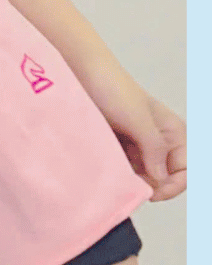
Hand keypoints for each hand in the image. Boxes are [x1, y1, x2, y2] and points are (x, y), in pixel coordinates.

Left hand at [80, 65, 185, 201]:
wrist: (79, 71)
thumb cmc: (112, 87)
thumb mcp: (138, 118)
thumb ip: (154, 149)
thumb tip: (160, 178)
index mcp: (172, 133)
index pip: (186, 171)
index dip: (173, 185)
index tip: (152, 193)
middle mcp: (157, 141)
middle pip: (162, 178)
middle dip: (149, 186)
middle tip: (128, 187)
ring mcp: (135, 144)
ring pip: (140, 176)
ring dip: (130, 181)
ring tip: (113, 178)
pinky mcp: (115, 145)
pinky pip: (121, 169)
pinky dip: (116, 174)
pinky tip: (105, 173)